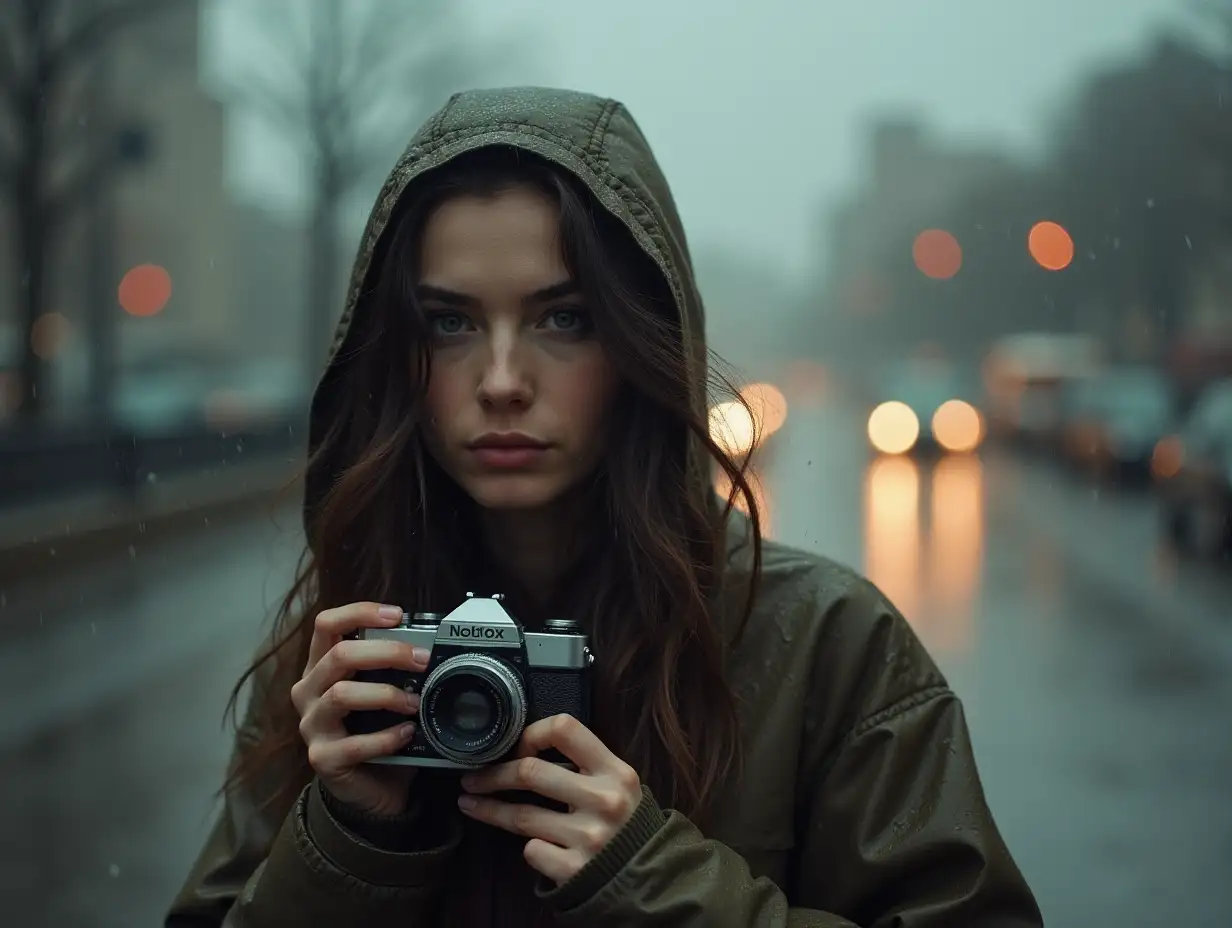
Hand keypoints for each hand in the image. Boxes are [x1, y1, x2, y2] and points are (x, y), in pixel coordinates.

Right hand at [290, 602, 429, 816]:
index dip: (359, 613)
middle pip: (339, 655)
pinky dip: (386, 737)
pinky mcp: (322, 758)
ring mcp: (311, 725)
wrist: (372, 788)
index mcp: (322, 667)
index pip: (327, 625)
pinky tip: (407, 734)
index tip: (397, 614)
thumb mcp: (383, 691)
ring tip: (416, 703)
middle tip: (422, 659)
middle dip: (387, 652)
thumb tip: (431, 646)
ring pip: (342, 694)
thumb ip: (394, 669)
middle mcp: (309, 691)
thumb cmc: (379, 730)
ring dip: (387, 694)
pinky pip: (354, 743)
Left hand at [457, 714, 642, 884]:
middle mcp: (604, 800)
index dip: (530, 733)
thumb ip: (585, 765)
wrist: (650, 878)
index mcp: (615, 771)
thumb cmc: (626, 824)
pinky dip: (528, 847)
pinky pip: (532, 850)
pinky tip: (530, 845)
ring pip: (522, 815)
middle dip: (493, 774)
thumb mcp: (618, 784)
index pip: (565, 729)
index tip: (513, 746)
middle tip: (472, 778)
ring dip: (489, 809)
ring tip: (470, 803)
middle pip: (531, 771)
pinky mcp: (575, 870)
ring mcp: (589, 837)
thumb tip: (527, 747)